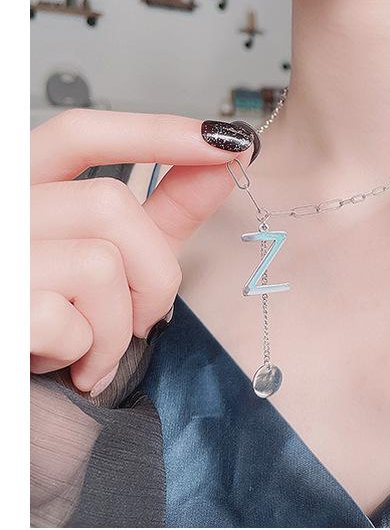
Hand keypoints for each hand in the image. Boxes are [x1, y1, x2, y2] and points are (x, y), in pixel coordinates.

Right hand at [30, 110, 257, 395]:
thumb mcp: (113, 261)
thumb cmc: (53, 323)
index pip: (79, 134)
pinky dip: (85, 354)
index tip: (225, 142)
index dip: (155, 133)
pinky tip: (63, 365)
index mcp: (21, 191)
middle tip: (139, 318)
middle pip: (111, 205)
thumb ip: (165, 210)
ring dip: (119, 324)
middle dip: (153, 272)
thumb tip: (227, 158)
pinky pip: (69, 323)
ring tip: (91, 348)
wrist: (19, 396)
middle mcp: (0, 214)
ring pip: (100, 265)